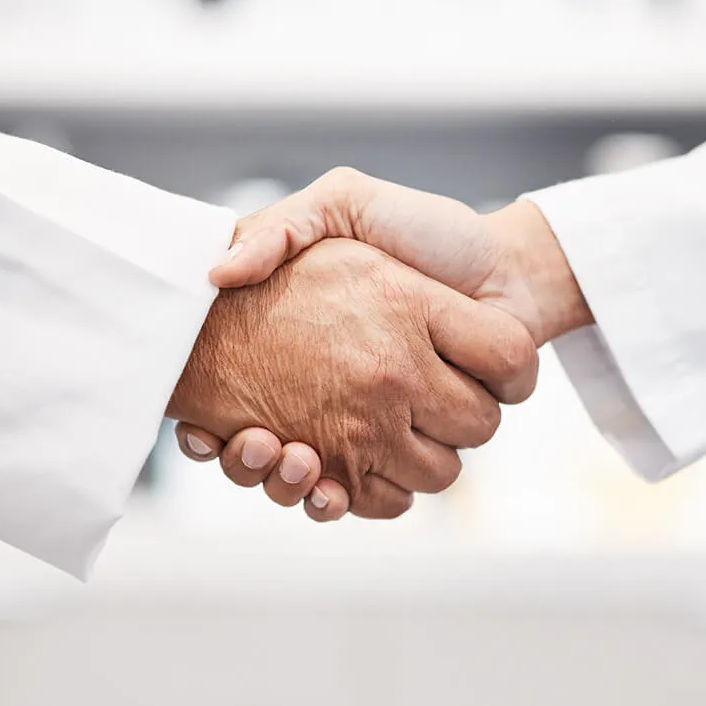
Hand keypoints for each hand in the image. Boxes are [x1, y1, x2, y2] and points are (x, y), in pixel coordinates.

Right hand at [181, 169, 589, 516]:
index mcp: (312, 345)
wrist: (505, 268)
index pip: (228, 398)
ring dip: (285, 482)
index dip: (209, 421)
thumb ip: (285, 226)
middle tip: (251, 442)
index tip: (200, 423)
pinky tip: (325, 487)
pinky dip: (336, 502)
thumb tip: (216, 273)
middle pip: (264, 451)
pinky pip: (365, 497)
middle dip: (251, 459)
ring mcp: (370, 423)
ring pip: (306, 481)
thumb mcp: (345, 203)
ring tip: (283, 455)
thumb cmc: (427, 232)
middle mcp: (332, 390)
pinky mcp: (408, 447)